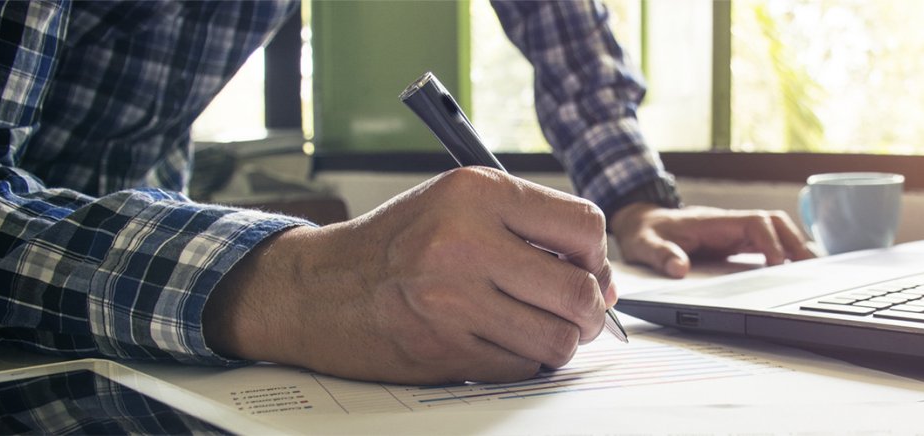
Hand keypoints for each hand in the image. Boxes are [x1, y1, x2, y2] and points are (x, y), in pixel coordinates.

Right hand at [204, 167, 615, 384]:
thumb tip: (604, 281)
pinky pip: (523, 366)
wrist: (319, 288)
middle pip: (579, 291)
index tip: (588, 269)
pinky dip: (524, 360)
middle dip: (591, 310)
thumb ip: (530, 228)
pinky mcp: (444, 348)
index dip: (597, 256)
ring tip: (538, 327)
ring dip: (560, 341)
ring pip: (559, 338)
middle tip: (580, 313)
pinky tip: (500, 341)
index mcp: (477, 192)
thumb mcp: (460, 204)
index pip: (583, 226)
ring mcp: (453, 300)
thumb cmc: (398, 243)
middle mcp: (465, 242)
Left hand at [609, 203, 816, 277]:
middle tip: (810, 270)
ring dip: (795, 247)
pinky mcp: (735, 243)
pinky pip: (767, 243)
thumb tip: (680, 269)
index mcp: (714, 222)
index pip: (754, 223)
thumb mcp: (646, 245)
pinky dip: (785, 253)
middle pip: (774, 223)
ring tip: (813, 271)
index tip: (779, 264)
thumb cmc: (646, 233)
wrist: (642, 223)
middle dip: (794, 243)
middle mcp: (730, 224)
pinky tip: (796, 271)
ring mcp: (734, 232)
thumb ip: (662, 256)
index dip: (771, 241)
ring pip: (775, 231)